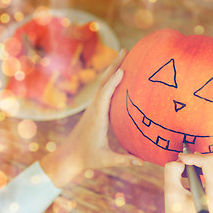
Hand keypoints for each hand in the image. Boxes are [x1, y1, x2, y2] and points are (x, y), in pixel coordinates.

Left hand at [40, 49, 143, 187]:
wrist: (69, 156)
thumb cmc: (87, 157)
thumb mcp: (106, 160)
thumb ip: (124, 160)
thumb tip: (143, 162)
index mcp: (97, 118)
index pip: (104, 96)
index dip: (113, 83)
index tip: (123, 70)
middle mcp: (94, 109)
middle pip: (103, 82)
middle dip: (114, 65)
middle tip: (126, 50)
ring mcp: (93, 107)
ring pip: (103, 83)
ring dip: (113, 69)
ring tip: (125, 56)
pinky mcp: (94, 109)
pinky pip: (103, 89)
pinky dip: (111, 78)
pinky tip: (119, 75)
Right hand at [164, 154, 212, 212]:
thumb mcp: (171, 193)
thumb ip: (172, 171)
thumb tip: (180, 159)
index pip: (209, 162)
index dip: (193, 156)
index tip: (180, 158)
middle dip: (206, 157)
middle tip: (191, 162)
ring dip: (207, 162)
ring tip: (191, 169)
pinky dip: (208, 168)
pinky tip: (195, 175)